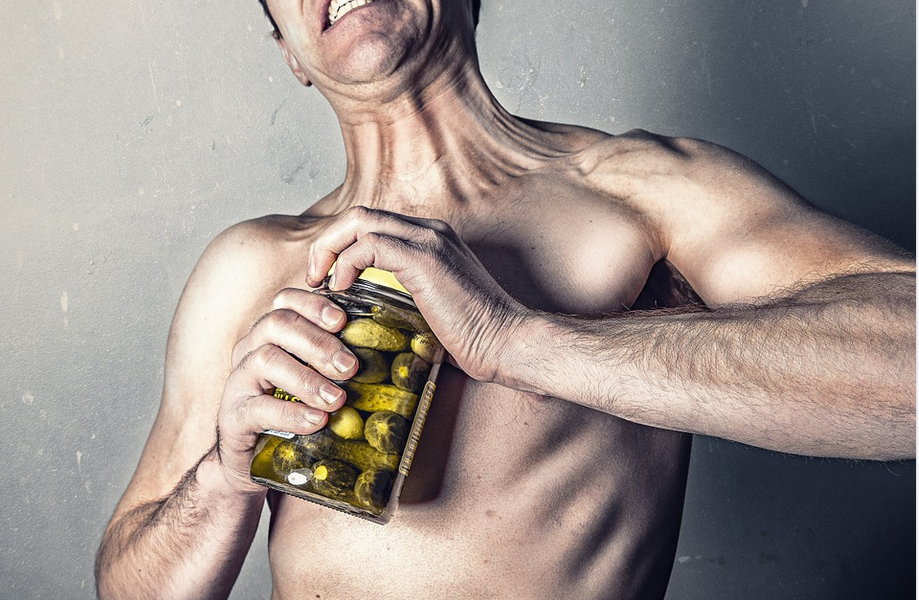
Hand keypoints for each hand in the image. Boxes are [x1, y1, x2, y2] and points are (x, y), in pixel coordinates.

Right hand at [214, 288, 357, 491]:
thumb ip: (338, 361)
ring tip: (337, 399)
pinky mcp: (233, 416)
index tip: (342, 320)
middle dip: (318, 342)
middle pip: (277, 324)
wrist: (254, 459)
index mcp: (271, 334)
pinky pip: (258, 407)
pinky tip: (317, 421)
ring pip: (265, 360)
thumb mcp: (317, 379)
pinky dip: (291, 413)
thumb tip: (388, 352)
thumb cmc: (295, 411)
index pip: (286, 301)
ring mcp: (238, 381)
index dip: (314, 304)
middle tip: (350, 366)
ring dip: (307, 378)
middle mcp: (250, 349)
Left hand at [306, 206, 527, 384]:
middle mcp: (430, 230)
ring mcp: (429, 240)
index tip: (328, 278)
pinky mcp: (424, 258)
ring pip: (359, 220)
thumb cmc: (476, 335)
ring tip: (320, 281)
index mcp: (432, 238)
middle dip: (327, 242)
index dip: (341, 245)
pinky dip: (346, 262)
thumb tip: (374, 309)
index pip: (372, 224)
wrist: (506, 341)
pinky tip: (343, 287)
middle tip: (315, 276)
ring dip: (329, 248)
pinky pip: (368, 244)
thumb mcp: (434, 307)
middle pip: (360, 214)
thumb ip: (406, 294)